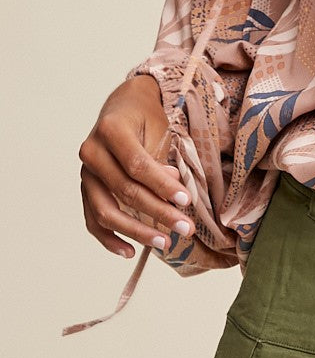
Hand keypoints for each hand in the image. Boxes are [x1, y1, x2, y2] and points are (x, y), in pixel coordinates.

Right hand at [78, 76, 193, 259]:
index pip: (137, 166)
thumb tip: (174, 196)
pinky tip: (129, 251)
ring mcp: (85, 173)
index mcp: (110, 130)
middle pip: (124, 191)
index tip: (187, 202)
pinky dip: (109, 238)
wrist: (124, 105)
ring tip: (164, 242)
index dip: (162, 186)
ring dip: (136, 231)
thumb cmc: (146, 116)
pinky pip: (92, 220)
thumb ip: (163, 162)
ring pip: (105, 211)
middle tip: (186, 228)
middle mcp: (92, 152)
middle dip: (158, 213)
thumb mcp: (160, 128)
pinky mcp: (85, 189)